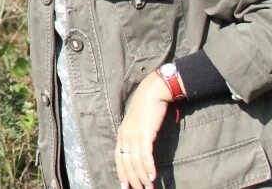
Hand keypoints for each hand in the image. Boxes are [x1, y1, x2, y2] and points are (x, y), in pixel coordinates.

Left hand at [115, 71, 171, 188]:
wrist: (152, 93)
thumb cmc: (147, 108)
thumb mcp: (138, 124)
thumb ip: (137, 137)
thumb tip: (141, 151)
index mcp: (121, 134)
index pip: (118, 158)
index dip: (122, 173)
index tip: (125, 186)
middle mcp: (124, 136)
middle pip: (126, 163)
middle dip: (133, 180)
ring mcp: (133, 135)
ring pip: (135, 162)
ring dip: (143, 178)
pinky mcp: (144, 134)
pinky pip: (145, 155)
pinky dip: (149, 167)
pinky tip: (153, 177)